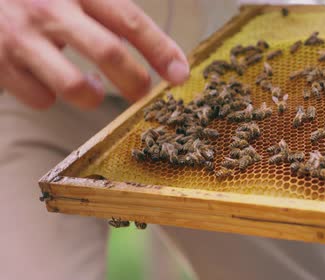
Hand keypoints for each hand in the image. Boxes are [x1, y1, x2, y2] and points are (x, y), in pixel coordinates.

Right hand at [0, 0, 189, 109]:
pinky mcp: (0, 65)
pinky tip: (48, 81)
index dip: (161, 50)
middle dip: (135, 81)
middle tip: (142, 93)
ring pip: (74, 87)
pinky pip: (41, 99)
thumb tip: (160, 53)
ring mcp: (21, 38)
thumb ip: (106, 12)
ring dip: (92, 96)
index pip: (130, 21)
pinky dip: (51, 97)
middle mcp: (50, 9)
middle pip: (108, 53)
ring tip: (91, 86)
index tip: (180, 73)